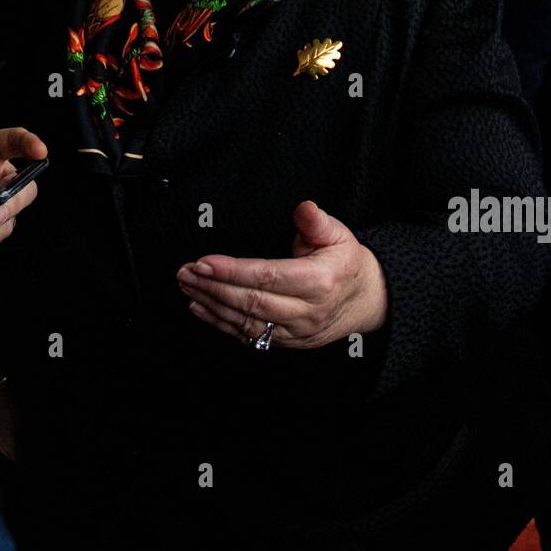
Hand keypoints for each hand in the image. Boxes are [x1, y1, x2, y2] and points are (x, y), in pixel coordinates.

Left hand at [176, 200, 387, 348]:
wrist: (365, 300)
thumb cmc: (346, 264)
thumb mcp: (338, 234)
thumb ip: (316, 222)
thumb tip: (303, 209)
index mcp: (319, 281)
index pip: (268, 276)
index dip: (233, 271)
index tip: (205, 263)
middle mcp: (306, 311)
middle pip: (252, 301)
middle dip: (213, 287)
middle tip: (186, 273)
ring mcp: (295, 331)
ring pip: (246, 321)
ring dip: (211, 304)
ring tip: (187, 286)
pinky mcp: (286, 341)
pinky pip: (249, 335)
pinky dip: (221, 323)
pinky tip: (201, 308)